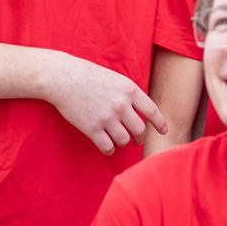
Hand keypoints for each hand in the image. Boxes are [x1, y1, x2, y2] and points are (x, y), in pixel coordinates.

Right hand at [45, 53, 168, 155]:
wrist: (62, 77)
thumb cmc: (88, 75)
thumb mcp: (115, 78)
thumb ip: (128, 94)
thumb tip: (140, 112)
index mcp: (129, 90)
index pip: (152, 111)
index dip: (160, 123)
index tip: (164, 131)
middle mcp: (121, 105)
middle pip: (140, 130)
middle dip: (139, 137)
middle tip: (136, 140)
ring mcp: (107, 118)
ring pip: (124, 140)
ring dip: (123, 143)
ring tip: (118, 140)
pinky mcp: (92, 129)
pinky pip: (107, 147)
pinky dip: (109, 150)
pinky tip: (107, 147)